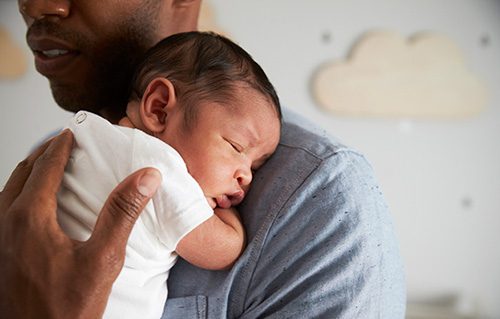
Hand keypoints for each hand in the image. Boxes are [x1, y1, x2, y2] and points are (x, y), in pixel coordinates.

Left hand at [0, 130, 161, 318]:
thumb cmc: (66, 307)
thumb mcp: (103, 259)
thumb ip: (122, 213)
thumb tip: (145, 177)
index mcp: (30, 218)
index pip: (45, 168)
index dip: (60, 146)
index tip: (71, 133)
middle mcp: (6, 223)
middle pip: (22, 173)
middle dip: (42, 153)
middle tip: (60, 142)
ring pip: (8, 190)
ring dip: (28, 172)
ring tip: (46, 166)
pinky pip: (4, 209)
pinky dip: (19, 193)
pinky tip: (34, 205)